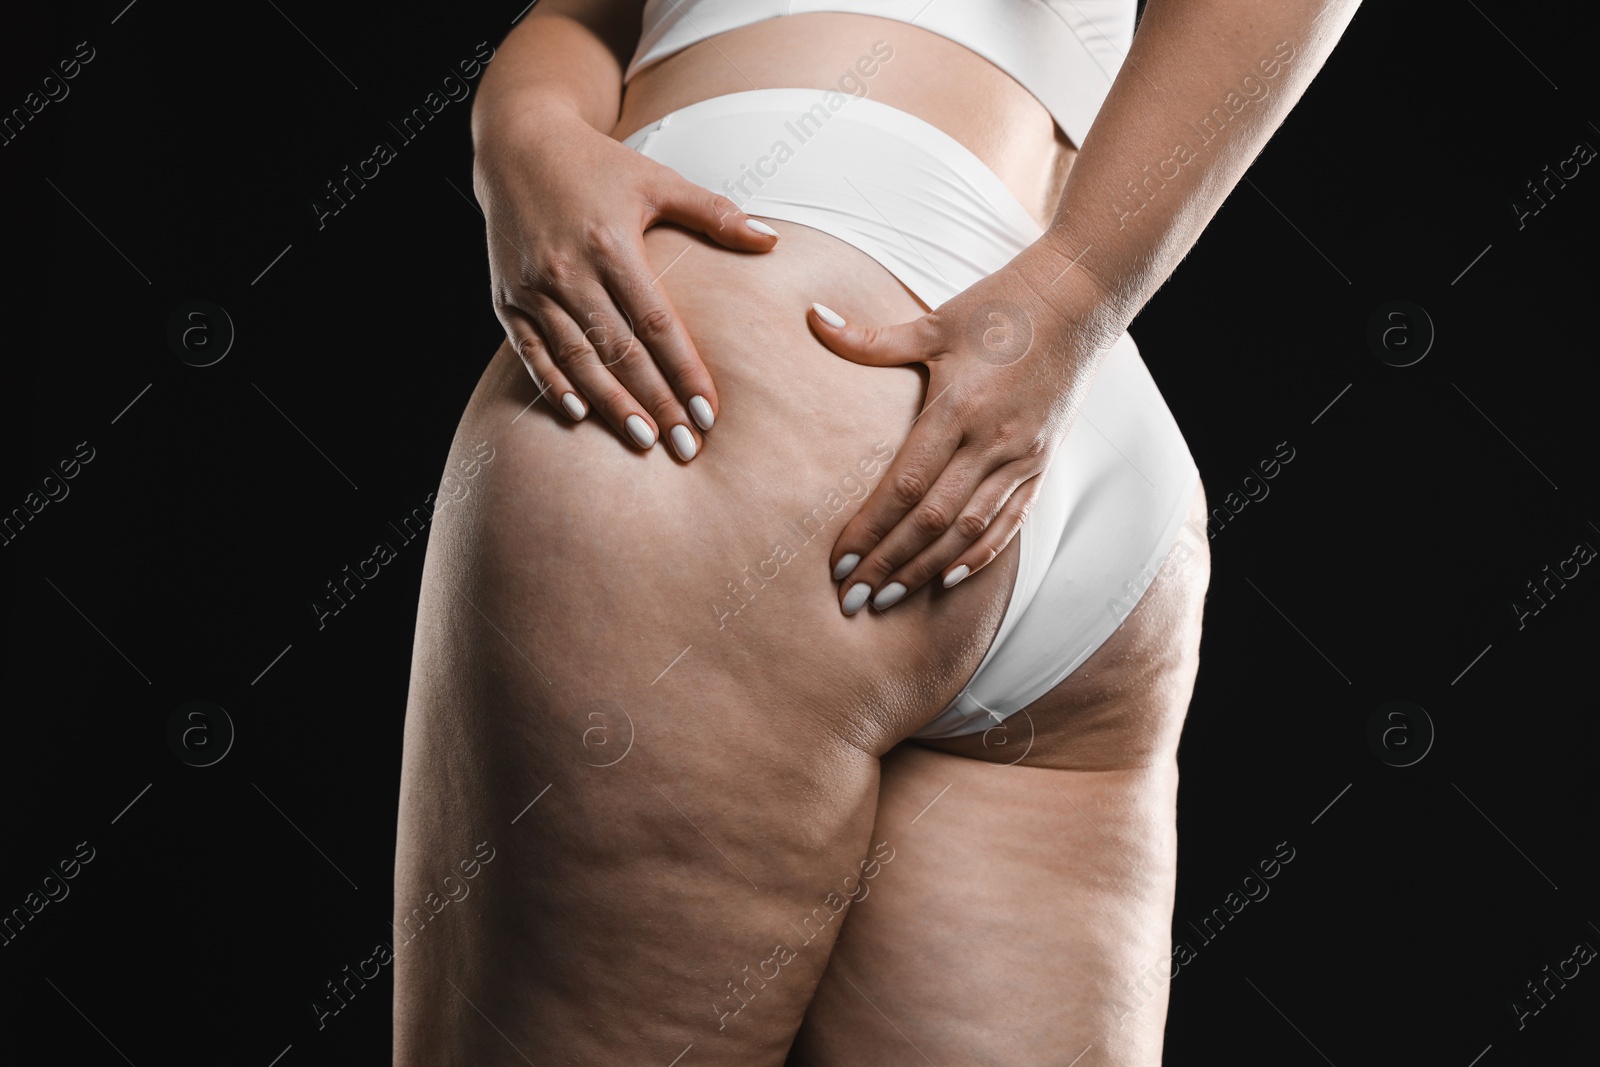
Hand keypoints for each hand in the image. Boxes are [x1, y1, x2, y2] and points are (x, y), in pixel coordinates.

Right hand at [473, 104, 778, 458]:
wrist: (517, 144)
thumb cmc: (597, 165)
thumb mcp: (657, 180)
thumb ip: (714, 213)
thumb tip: (772, 240)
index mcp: (611, 244)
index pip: (656, 324)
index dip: (684, 372)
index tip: (709, 413)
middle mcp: (568, 269)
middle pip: (619, 351)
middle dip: (655, 403)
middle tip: (686, 448)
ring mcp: (533, 287)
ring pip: (576, 359)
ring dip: (610, 404)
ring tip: (644, 441)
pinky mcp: (507, 298)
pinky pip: (530, 351)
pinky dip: (553, 384)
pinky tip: (578, 415)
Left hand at [810, 260, 1106, 613]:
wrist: (1081, 301)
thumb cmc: (1000, 307)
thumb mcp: (934, 322)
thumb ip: (871, 337)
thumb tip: (812, 317)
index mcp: (958, 407)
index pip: (905, 485)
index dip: (870, 528)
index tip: (837, 561)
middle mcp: (992, 441)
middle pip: (931, 521)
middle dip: (888, 564)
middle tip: (850, 600)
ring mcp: (1021, 457)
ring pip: (968, 531)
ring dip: (925, 570)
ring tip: (888, 599)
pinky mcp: (1041, 464)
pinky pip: (1008, 522)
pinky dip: (977, 556)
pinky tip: (946, 580)